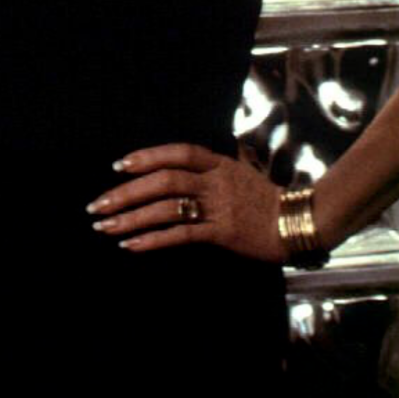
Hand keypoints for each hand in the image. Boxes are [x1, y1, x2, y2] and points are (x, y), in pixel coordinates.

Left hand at [86, 142, 284, 261]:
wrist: (300, 222)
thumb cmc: (267, 201)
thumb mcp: (240, 174)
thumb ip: (211, 171)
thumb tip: (181, 171)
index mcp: (219, 164)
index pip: (178, 152)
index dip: (148, 156)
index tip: (120, 165)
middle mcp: (216, 181)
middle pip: (164, 180)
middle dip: (126, 192)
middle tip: (97, 205)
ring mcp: (219, 206)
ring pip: (167, 208)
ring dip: (132, 218)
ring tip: (105, 227)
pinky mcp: (223, 233)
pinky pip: (181, 234)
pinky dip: (154, 240)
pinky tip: (132, 245)